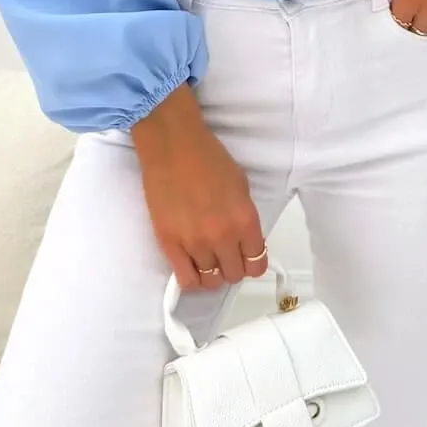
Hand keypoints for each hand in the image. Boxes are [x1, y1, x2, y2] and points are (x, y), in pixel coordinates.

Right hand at [130, 84, 269, 291]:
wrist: (173, 145)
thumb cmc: (209, 157)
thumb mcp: (241, 186)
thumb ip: (244, 217)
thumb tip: (245, 240)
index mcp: (245, 220)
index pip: (256, 263)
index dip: (252, 262)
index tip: (246, 255)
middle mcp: (223, 236)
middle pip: (234, 274)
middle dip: (232, 267)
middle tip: (225, 254)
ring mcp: (195, 243)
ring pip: (210, 281)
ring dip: (212, 272)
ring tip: (207, 258)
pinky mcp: (169, 244)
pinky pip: (186, 280)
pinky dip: (192, 279)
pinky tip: (192, 266)